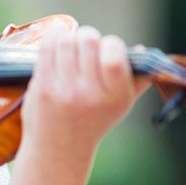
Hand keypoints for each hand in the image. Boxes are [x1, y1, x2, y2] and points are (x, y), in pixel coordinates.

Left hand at [21, 23, 149, 161]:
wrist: (60, 148)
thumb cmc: (93, 120)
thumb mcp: (120, 106)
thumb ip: (136, 80)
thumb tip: (143, 50)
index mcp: (116, 97)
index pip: (114, 57)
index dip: (112, 43)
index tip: (107, 47)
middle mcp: (91, 95)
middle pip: (88, 40)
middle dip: (88, 37)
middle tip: (85, 46)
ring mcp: (64, 91)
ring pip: (66, 41)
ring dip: (69, 36)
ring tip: (71, 45)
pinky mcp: (43, 87)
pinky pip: (47, 48)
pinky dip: (53, 36)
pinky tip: (57, 36)